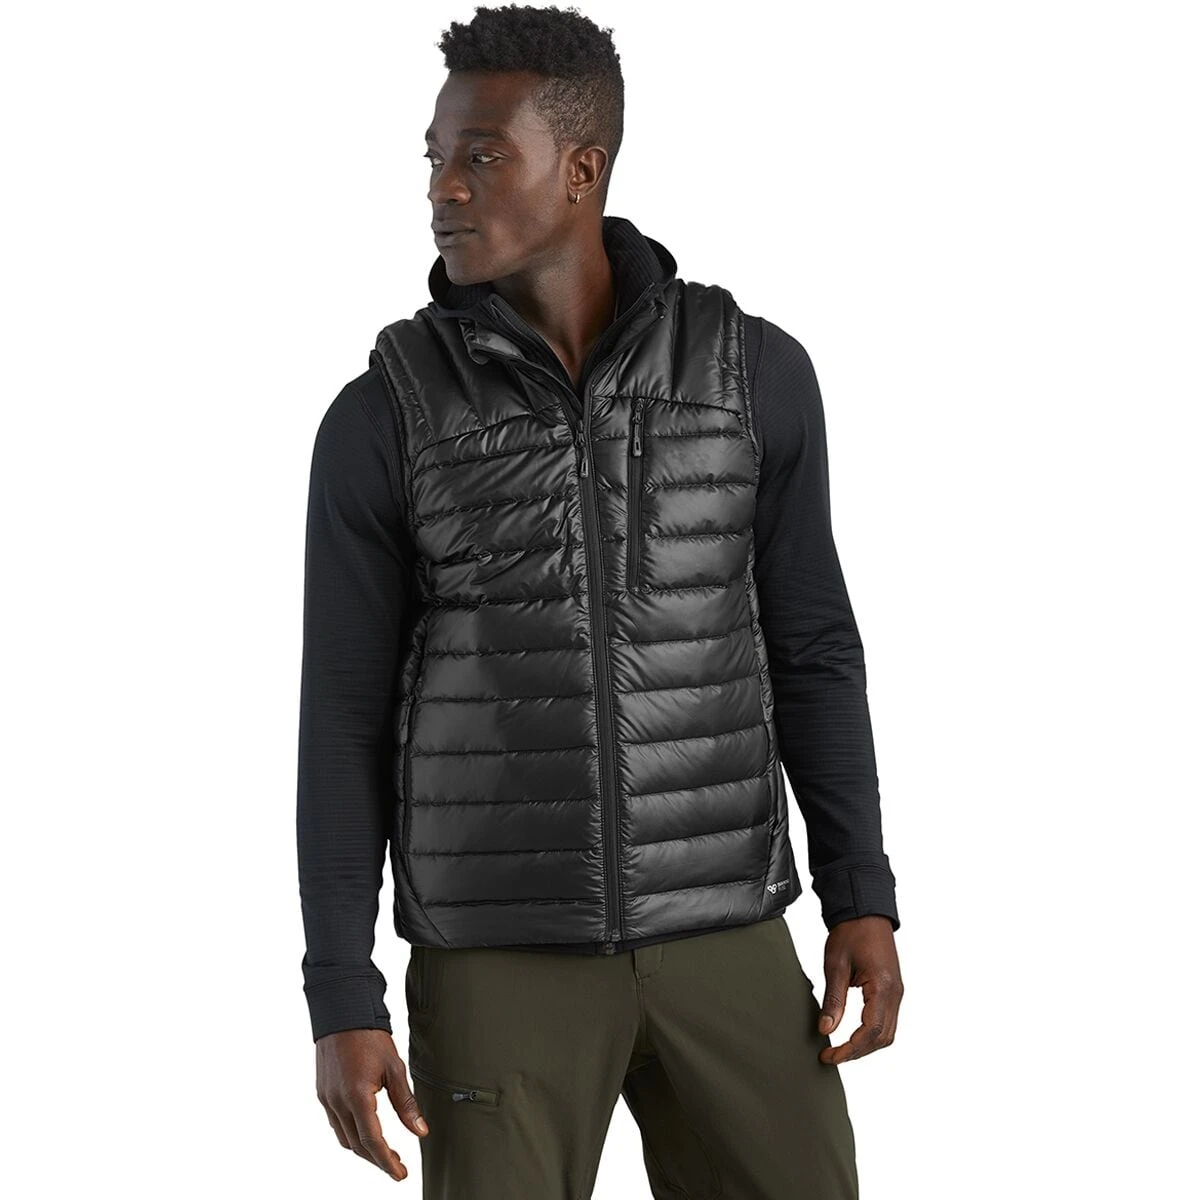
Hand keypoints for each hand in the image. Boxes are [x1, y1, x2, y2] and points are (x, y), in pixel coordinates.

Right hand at [315, 1028, 428, 1179]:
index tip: (400, 1174)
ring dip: (363, 1149)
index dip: (387, 1162)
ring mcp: (327, 1099)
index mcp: (357, 1096)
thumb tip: (420, 1131)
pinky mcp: (323, 1093)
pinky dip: (351, 1134)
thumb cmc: (369, 1035)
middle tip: (396, 1165)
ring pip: (344, 1138)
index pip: (372, 1141)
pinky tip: (365, 1130)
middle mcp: (337, 1102)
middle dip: (377, 1160)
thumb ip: (405, 1103)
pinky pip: (336, 1124)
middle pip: (357, 1145)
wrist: (342, 1011)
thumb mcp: (394, 1067)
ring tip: (384, 1151)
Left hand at [816, 914, 902, 1064]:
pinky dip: (872, 1033)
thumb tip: (826, 1031)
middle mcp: (895, 993)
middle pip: (883, 1038)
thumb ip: (833, 1000)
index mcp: (883, 987)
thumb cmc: (850, 933)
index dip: (850, 1049)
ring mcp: (896, 993)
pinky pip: (887, 1021)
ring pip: (888, 1033)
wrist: (865, 911)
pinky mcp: (892, 990)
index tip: (830, 1056)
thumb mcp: (835, 965)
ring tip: (840, 1049)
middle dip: (858, 1052)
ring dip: (866, 1045)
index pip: (871, 1032)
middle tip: (831, 1056)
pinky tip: (853, 1035)